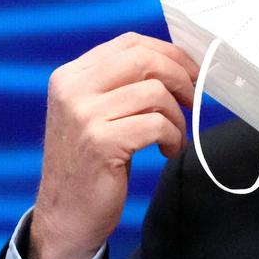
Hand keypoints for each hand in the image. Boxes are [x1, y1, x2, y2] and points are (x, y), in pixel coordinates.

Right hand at [30, 32, 198, 258]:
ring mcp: (84, 115)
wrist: (65, 215)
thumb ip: (119, 85)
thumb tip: (174, 65)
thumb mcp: (93, 114)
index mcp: (71, 76)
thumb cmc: (88, 164)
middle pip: (145, 60)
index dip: (168, 53)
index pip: (129, 43)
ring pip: (156, 93)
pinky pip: (157, 125)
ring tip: (173, 137)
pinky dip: (173, 138)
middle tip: (193, 101)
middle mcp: (73, 89)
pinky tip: (167, 151)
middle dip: (180, 78)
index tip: (190, 71)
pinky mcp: (102, 142)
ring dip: (177, 118)